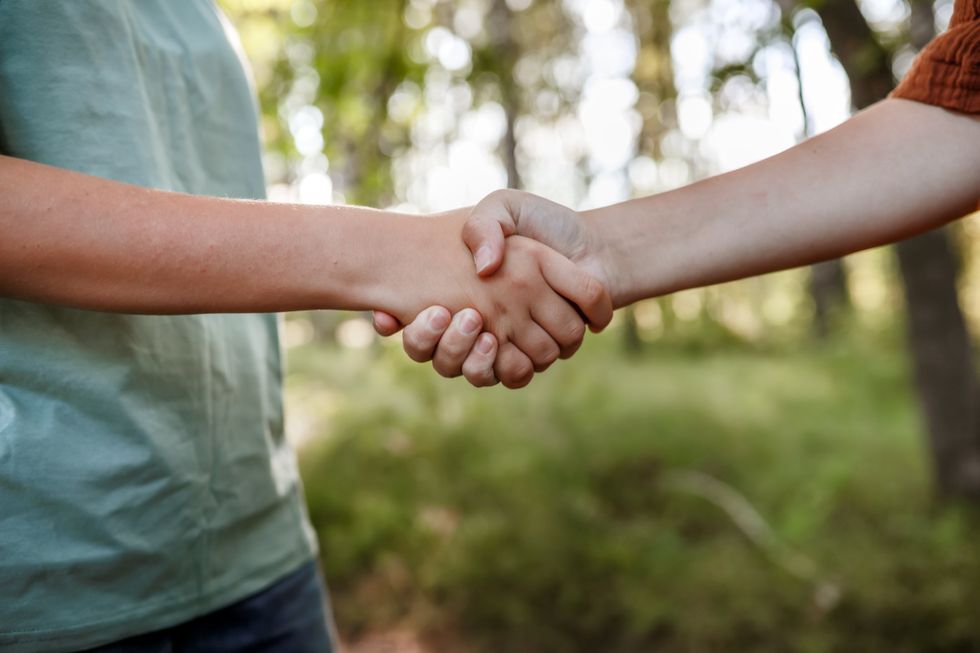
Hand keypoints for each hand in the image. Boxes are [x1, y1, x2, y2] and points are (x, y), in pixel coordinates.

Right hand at [380, 212, 611, 388]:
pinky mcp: (529, 358)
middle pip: (428, 349)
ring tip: (468, 321)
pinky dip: (492, 364)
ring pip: (461, 367)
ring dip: (457, 352)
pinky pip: (503, 375)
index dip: (394, 321)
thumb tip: (473, 270)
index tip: (388, 314)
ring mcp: (502, 343)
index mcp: (459, 292)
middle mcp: (476, 322)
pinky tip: (490, 340)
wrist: (595, 249)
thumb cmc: (547, 224)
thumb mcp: (503, 208)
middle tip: (437, 312)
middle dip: (424, 337)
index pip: (406, 319)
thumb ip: (482, 226)